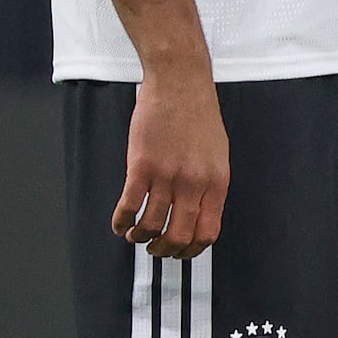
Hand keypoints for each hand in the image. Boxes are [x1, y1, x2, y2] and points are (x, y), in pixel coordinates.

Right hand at [116, 68, 228, 257]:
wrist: (180, 83)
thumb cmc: (198, 115)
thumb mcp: (218, 154)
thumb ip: (210, 184)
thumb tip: (200, 214)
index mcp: (216, 182)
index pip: (207, 231)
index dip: (192, 250)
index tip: (181, 253)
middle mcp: (194, 183)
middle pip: (179, 235)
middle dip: (165, 250)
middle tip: (155, 248)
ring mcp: (167, 175)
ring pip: (151, 224)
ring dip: (140, 238)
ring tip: (135, 236)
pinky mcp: (141, 166)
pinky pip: (129, 205)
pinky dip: (122, 221)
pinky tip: (119, 224)